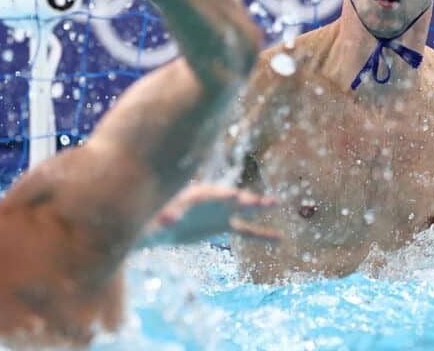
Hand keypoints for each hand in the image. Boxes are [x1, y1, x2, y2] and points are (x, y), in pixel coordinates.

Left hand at [140, 183, 278, 247]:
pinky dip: (262, 234)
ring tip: (275, 202)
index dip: (221, 197)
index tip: (233, 196)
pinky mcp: (223, 226)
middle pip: (230, 200)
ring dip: (258, 206)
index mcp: (195, 196)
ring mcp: (219, 213)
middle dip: (244, 199)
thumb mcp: (157, 218)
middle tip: (261, 200)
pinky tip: (279, 238)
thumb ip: (166, 216)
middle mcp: (211, 202)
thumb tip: (168, 221)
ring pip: (243, 210)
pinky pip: (246, 231)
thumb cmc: (154, 217)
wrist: (157, 224)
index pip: (211, 195)